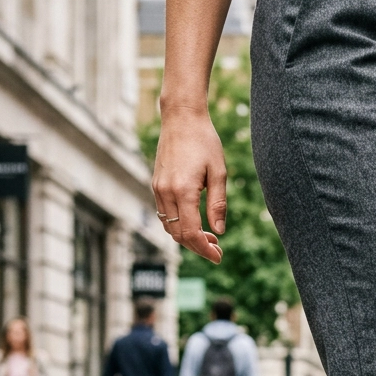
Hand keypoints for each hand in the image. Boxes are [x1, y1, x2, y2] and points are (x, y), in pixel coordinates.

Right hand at [152, 109, 225, 264]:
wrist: (181, 118)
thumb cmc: (205, 142)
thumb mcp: (219, 172)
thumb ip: (218, 204)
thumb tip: (219, 231)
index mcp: (183, 191)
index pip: (191, 233)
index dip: (205, 249)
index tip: (218, 257)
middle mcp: (166, 192)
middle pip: (178, 235)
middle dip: (197, 247)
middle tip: (217, 249)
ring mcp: (158, 189)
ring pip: (169, 227)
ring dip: (187, 237)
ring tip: (209, 237)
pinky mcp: (156, 185)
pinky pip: (164, 215)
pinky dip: (178, 225)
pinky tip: (194, 222)